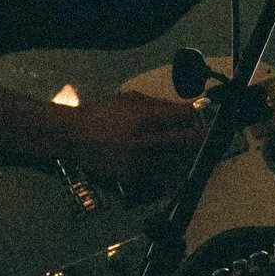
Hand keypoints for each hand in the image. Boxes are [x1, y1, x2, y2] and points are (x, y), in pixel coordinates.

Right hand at [60, 91, 204, 188]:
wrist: (72, 135)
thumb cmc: (100, 113)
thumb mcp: (129, 99)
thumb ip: (158, 105)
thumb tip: (183, 108)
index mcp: (145, 117)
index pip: (184, 116)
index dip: (196, 118)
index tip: (199, 119)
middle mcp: (144, 140)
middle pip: (186, 141)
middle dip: (198, 140)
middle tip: (202, 140)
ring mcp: (138, 160)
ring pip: (175, 164)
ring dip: (186, 161)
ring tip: (190, 158)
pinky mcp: (130, 175)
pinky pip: (155, 175)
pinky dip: (164, 173)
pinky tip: (168, 171)